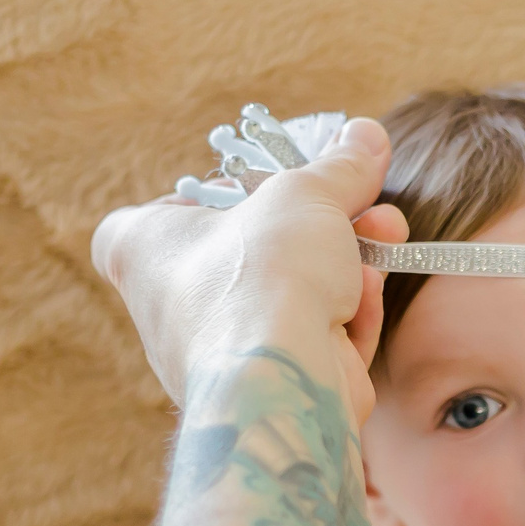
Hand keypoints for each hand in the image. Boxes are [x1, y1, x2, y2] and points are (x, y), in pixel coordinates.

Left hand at [91, 119, 410, 420]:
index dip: (191, 201)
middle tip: (359, 201)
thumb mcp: (305, 194)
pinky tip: (368, 292)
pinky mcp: (269, 391)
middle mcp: (168, 309)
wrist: (280, 379)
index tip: (241, 191)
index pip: (139, 223)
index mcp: (143, 251)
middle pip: (244, 254)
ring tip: (385, 232)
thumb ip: (338, 167)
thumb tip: (367, 135)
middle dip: (317, 225)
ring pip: (288, 298)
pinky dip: (346, 316)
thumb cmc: (260, 273)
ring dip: (346, 263)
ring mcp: (219, 357)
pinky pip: (310, 341)